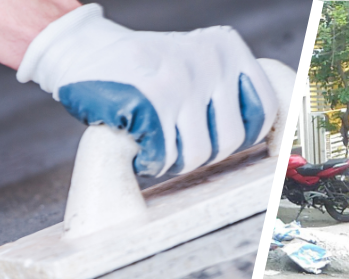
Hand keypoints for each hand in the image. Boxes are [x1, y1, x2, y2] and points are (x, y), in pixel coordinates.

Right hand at [16, 4, 276, 176]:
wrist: (81, 50)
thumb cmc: (142, 72)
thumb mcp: (195, 65)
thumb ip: (227, 92)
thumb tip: (267, 144)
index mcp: (227, 48)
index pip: (265, 110)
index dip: (243, 137)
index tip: (218, 139)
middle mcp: (210, 59)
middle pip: (232, 141)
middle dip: (203, 153)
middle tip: (175, 140)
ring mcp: (182, 79)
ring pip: (198, 155)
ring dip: (173, 160)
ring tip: (155, 138)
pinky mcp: (153, 100)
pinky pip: (166, 156)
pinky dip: (149, 159)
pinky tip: (137, 139)